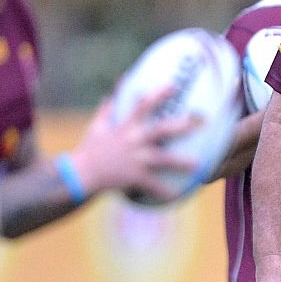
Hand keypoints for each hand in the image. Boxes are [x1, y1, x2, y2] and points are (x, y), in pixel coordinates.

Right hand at [71, 87, 200, 200]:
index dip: (158, 94)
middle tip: (200, 120)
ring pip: (162, 159)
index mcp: (126, 127)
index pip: (143, 105)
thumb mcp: (97, 126)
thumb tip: (111, 92)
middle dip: (180, 124)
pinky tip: (177, 196)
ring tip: (197, 164)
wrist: (80, 174)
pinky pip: (152, 185)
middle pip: (161, 130)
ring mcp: (135, 159)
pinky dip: (164, 191)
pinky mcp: (133, 177)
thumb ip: (107, 108)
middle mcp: (133, 141)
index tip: (173, 85)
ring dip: (180, 161)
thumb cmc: (90, 150)